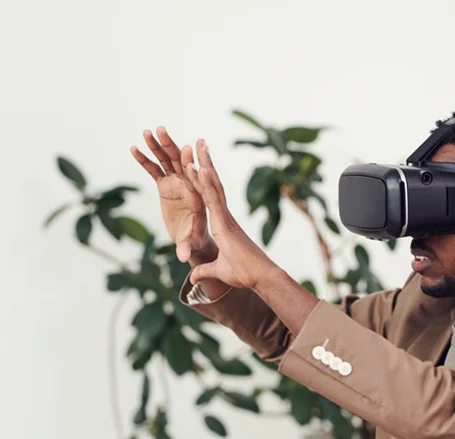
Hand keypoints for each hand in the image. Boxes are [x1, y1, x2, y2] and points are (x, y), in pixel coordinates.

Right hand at [130, 127, 210, 262]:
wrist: (192, 238)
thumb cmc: (196, 240)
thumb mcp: (192, 242)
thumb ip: (187, 246)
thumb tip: (183, 258)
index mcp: (199, 194)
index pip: (197, 177)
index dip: (192, 164)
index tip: (188, 150)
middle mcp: (188, 184)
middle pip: (180, 161)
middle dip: (171, 146)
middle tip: (162, 130)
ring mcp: (176, 182)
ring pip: (167, 160)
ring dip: (158, 145)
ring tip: (147, 131)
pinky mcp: (165, 185)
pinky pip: (154, 169)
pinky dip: (145, 159)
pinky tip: (134, 147)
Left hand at [185, 140, 278, 289]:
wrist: (260, 277)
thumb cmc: (245, 274)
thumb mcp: (218, 272)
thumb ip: (205, 271)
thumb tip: (194, 278)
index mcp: (223, 224)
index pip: (210, 197)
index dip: (204, 180)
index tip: (198, 164)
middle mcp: (225, 216)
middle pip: (213, 185)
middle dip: (205, 163)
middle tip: (199, 144)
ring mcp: (225, 218)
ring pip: (213, 186)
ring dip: (204, 165)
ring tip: (197, 146)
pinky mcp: (225, 223)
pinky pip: (213, 200)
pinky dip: (206, 184)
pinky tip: (199, 168)